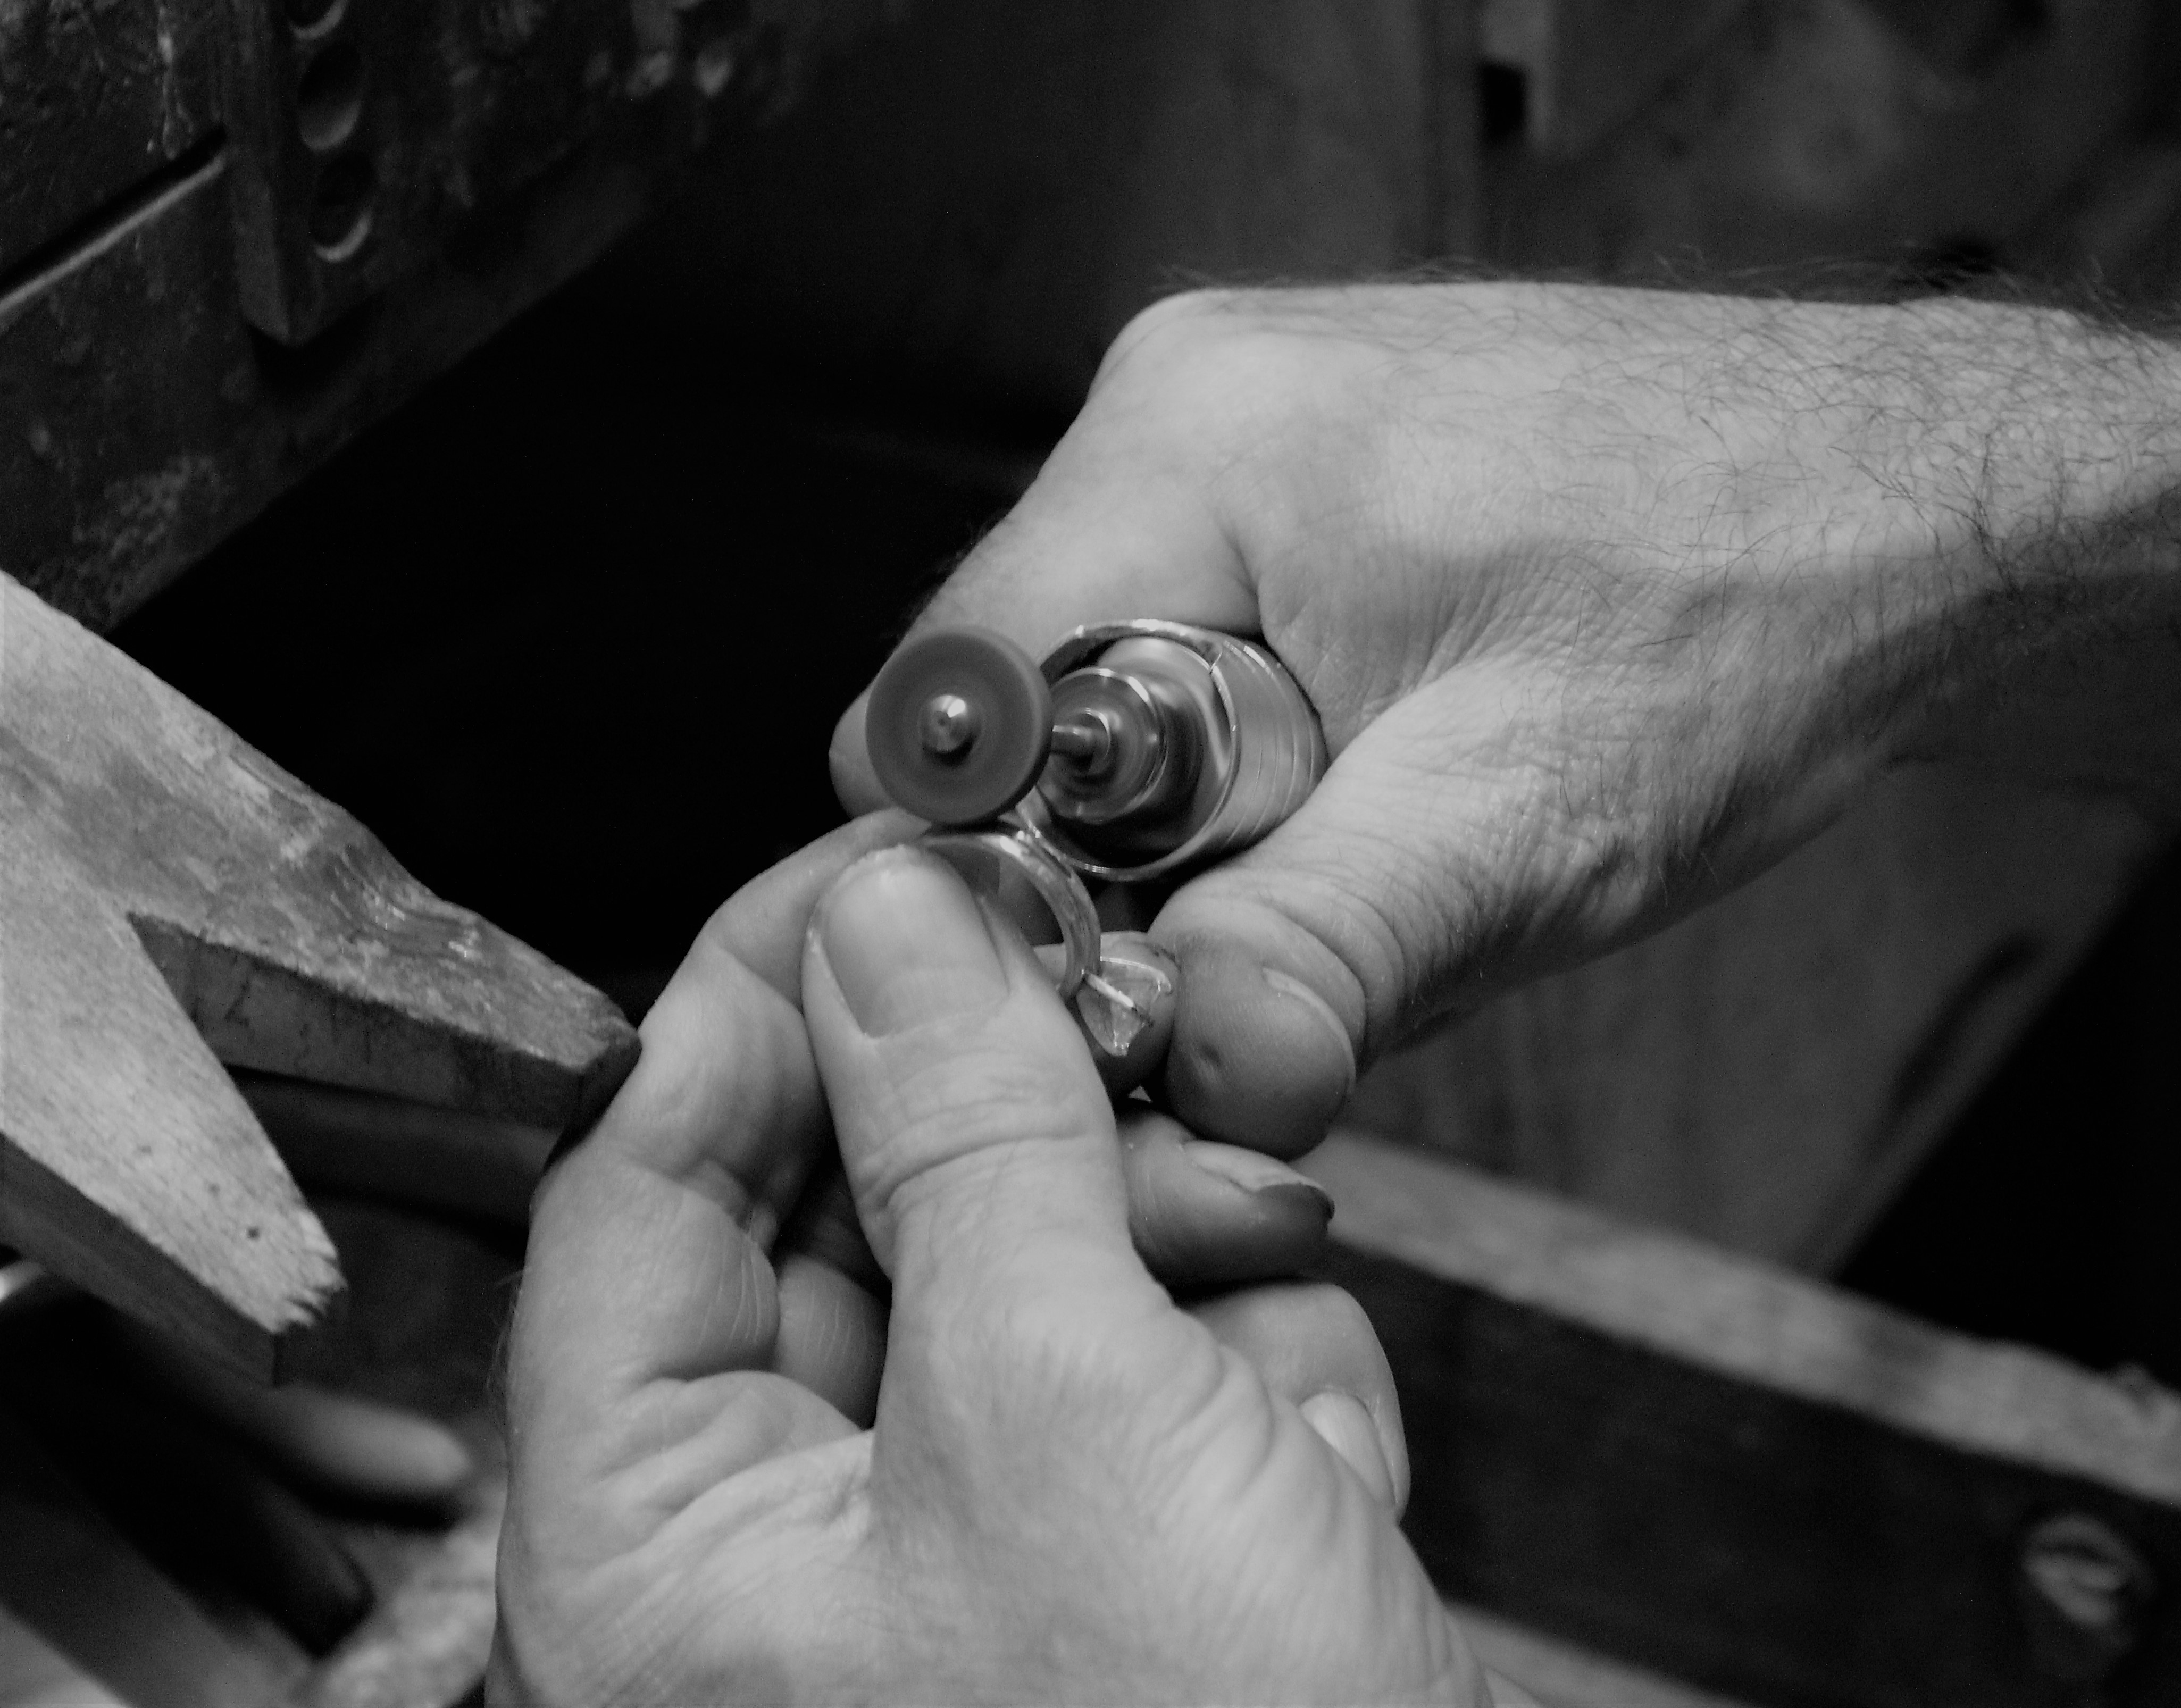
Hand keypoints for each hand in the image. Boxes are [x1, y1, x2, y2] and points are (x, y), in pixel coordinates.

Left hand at [495, 825, 1485, 1704]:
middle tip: (1137, 1045)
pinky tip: (1313, 1489)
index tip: (890, 851)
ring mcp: (976, 1552)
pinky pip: (1162, 1368)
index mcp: (659, 1549)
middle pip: (862, 1206)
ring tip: (1261, 1380)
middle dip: (1038, 1146)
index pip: (639, 1178)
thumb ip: (966, 1131)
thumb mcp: (1065, 1405)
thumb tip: (891, 913)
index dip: (763, 989)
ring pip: (1046, 1270)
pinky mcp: (1125, 1558)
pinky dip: (1258, 1390)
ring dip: (1186, 1287)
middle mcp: (787, 1550)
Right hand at [832, 284, 2105, 1152]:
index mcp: (1189, 441)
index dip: (1018, 878)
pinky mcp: (1323, 455)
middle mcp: (1190, 390)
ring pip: (1133, 686)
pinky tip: (1432, 756)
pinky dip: (1300, 740)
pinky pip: (1222, 636)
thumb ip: (1319, 956)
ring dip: (1245, 805)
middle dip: (1158, 848)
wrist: (1930, 503)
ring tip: (1418, 813)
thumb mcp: (1521, 827)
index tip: (1145, 964)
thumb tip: (1183, 1082)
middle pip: (1034, 704)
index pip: (947, 708)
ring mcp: (1259, 408)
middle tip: (1343, 890)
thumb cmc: (1757, 615)